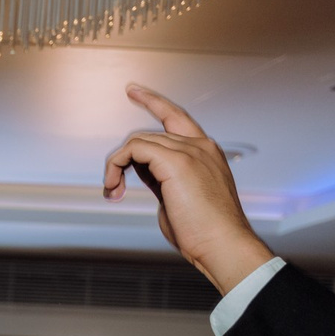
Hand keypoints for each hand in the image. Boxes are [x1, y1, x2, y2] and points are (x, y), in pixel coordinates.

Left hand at [102, 84, 274, 293]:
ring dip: (117, 166)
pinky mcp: (177, 161)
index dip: (153, 102)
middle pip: (148, 135)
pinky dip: (116, 166)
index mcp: (205, 152)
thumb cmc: (203, 232)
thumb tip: (142, 171)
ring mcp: (190, 150)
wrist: (223, 244)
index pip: (176, 118)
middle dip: (123, 160)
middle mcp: (200, 145)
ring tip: (112, 191)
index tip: (133, 91)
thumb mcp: (178, 198)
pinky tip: (114, 187)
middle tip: (112, 187)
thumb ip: (162, 179)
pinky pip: (133, 149)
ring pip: (138, 141)